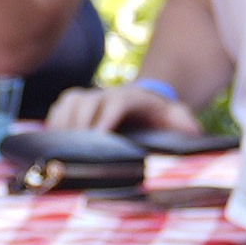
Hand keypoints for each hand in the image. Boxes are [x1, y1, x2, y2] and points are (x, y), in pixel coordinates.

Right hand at [47, 81, 204, 134]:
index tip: (98, 137)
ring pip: (71, 102)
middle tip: (73, 151)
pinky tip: (53, 142)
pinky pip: (61, 106)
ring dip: (63, 123)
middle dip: (78, 125)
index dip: (105, 118)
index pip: (116, 102)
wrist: (149, 104)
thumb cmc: (163, 117)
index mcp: (133, 97)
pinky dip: (55, 121)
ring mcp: (93, 96)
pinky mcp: (79, 103)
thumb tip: (192, 132)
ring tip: (59, 149)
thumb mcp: (179, 118)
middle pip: (87, 102)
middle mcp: (109, 93)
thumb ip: (185, 123)